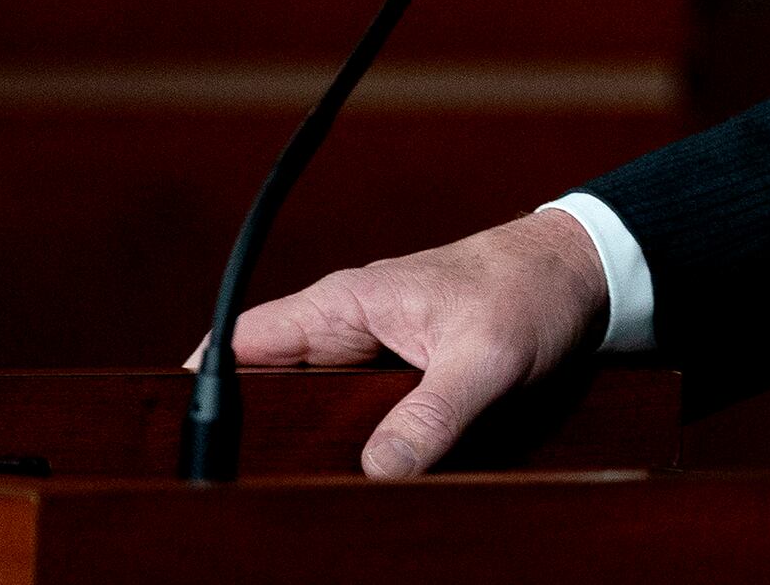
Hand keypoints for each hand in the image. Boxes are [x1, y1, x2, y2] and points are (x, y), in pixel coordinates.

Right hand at [201, 208, 607, 476]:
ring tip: (293, 497)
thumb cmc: (533, 289)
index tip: (184, 445)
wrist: (585, 271)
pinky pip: (352, 417)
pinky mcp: (398, 378)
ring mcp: (369, 354)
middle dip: (254, 435)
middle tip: (244, 491)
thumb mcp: (487, 357)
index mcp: (343, 305)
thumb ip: (433, 413)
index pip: (238, 343)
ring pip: (309, 409)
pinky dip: (348, 447)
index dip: (201, 388)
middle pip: (268, 388)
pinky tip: (349, 485)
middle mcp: (345, 328)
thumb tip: (378, 471)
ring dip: (304, 447)